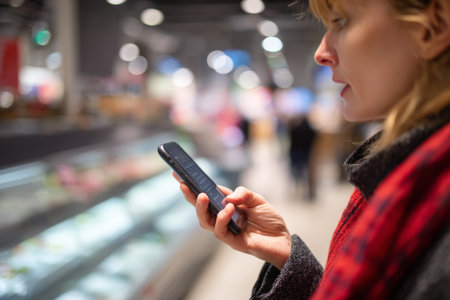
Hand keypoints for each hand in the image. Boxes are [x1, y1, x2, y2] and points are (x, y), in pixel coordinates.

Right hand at [173, 172, 290, 269]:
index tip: (179, 174)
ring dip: (201, 208)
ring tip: (202, 195)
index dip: (193, 185)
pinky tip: (228, 209)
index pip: (207, 193)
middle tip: (183, 183)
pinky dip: (222, 218)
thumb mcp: (258, 199)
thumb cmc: (269, 219)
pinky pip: (221, 231)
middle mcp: (223, 217)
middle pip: (200, 208)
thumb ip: (243, 194)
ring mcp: (226, 230)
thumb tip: (227, 197)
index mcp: (227, 205)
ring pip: (205, 221)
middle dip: (189, 196)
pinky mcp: (233, 242)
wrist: (283, 240)